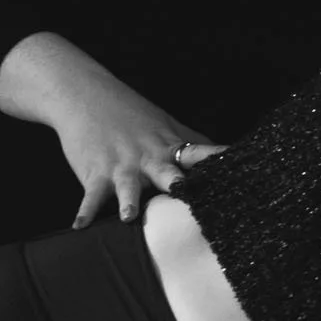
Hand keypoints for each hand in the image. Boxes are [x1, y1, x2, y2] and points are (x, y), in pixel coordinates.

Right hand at [0, 31, 214, 226]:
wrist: (85, 95)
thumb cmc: (130, 115)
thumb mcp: (166, 126)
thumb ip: (194, 145)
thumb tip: (228, 157)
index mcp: (169, 147)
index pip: (200, 155)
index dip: (219, 163)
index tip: (239, 173)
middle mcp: (148, 158)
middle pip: (167, 172)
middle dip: (178, 184)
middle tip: (186, 192)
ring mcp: (120, 166)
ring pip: (127, 186)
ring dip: (128, 201)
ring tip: (128, 216)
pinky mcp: (95, 173)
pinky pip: (90, 197)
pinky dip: (84, 211)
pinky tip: (80, 226)